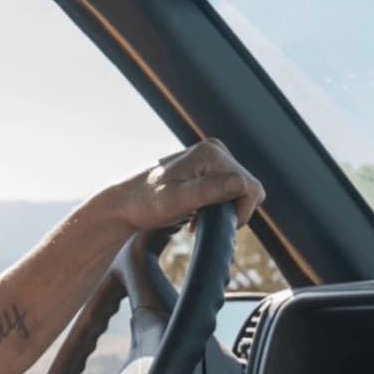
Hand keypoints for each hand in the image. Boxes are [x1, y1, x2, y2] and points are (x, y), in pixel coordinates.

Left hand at [111, 139, 265, 231]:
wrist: (123, 204)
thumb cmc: (144, 204)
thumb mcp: (176, 201)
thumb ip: (209, 191)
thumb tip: (242, 183)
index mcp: (211, 153)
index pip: (250, 188)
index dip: (239, 213)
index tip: (213, 224)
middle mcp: (214, 149)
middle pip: (248, 188)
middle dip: (231, 210)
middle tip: (201, 222)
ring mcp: (211, 157)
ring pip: (241, 190)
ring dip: (224, 209)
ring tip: (197, 218)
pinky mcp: (207, 167)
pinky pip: (229, 189)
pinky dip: (218, 205)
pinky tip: (197, 214)